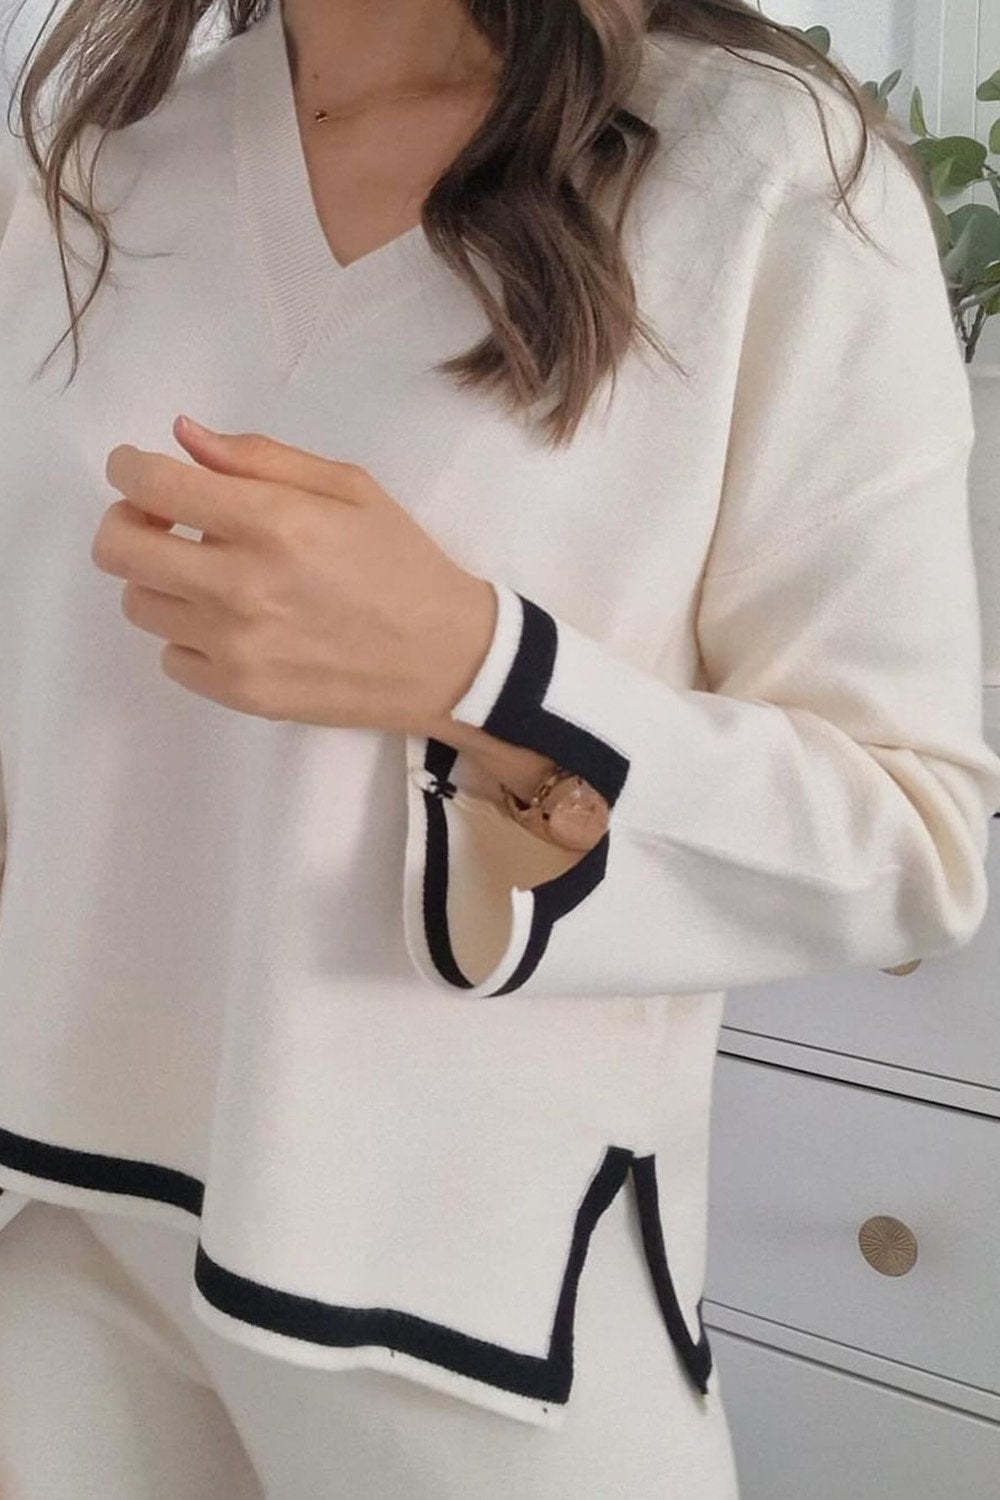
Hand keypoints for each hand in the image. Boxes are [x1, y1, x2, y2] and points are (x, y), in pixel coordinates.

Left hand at [92, 417, 497, 736]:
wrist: (444, 658)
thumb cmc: (400, 563)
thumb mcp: (349, 488)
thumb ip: (260, 458)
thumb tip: (183, 437)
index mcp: (272, 523)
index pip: (150, 484)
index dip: (128, 467)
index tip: (137, 468)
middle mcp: (241, 586)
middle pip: (118, 549)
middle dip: (127, 520)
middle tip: (163, 521)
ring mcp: (235, 647)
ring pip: (138, 603)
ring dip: (160, 580)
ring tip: (208, 576)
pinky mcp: (239, 693)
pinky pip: (170, 657)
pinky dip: (188, 635)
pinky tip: (232, 624)